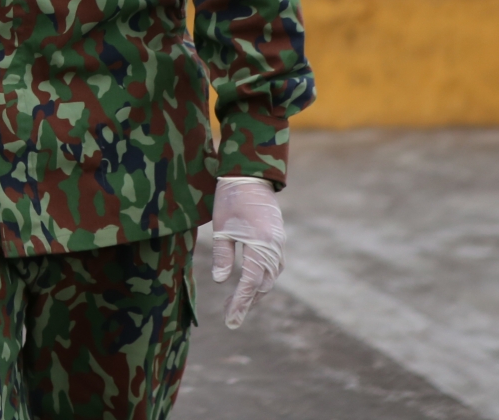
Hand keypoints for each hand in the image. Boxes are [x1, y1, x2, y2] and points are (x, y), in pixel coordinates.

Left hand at [211, 175, 284, 329]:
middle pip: (262, 285)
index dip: (240, 303)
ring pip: (269, 278)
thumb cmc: (230, 200)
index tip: (231, 320)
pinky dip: (261, 280)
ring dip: (254, 293)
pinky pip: (272, 268)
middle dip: (246, 303)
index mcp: (260, 245)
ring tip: (235, 305)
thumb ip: (222, 255)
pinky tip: (248, 286)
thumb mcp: (221, 228)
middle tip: (229, 317)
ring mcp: (278, 245)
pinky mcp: (277, 241)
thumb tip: (220, 281)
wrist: (250, 177)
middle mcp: (274, 248)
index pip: (250, 282)